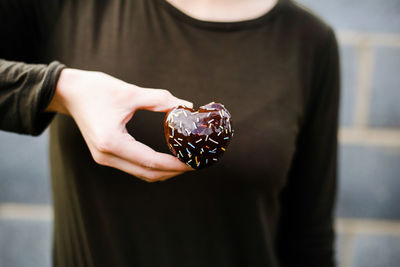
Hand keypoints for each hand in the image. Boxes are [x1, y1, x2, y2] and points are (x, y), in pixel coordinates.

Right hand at [46, 68, 193, 181]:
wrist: (68, 92)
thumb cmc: (96, 89)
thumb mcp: (130, 92)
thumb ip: (160, 99)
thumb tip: (186, 105)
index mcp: (111, 142)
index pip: (151, 161)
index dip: (175, 165)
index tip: (194, 162)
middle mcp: (106, 156)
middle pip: (147, 173)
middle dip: (173, 171)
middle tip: (194, 164)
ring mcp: (104, 158)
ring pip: (141, 173)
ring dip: (163, 171)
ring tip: (183, 162)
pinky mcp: (105, 155)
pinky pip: (134, 167)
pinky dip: (152, 166)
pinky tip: (166, 158)